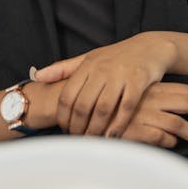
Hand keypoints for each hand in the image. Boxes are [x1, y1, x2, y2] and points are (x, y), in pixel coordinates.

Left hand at [45, 33, 176, 137]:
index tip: (64, 129)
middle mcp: (102, 69)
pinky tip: (112, 137)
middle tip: (78, 140)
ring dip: (95, 130)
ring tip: (92, 142)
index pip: (67, 95)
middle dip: (77, 127)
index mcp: (87, 65)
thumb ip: (63, 69)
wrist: (151, 47)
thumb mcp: (89, 58)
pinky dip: (118, 125)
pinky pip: (126, 108)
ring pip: (103, 109)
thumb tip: (36, 75)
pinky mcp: (139, 81)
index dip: (63, 117)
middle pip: (82, 105)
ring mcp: (121, 75)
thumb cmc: (117, 56)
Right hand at [116, 82, 187, 148]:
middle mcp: (153, 99)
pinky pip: (163, 137)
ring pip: (180, 123)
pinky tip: (175, 145)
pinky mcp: (137, 130)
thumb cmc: (114, 107)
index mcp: (155, 88)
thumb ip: (157, 101)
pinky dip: (172, 142)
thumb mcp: (138, 97)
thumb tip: (179, 112)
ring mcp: (145, 114)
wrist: (88, 112)